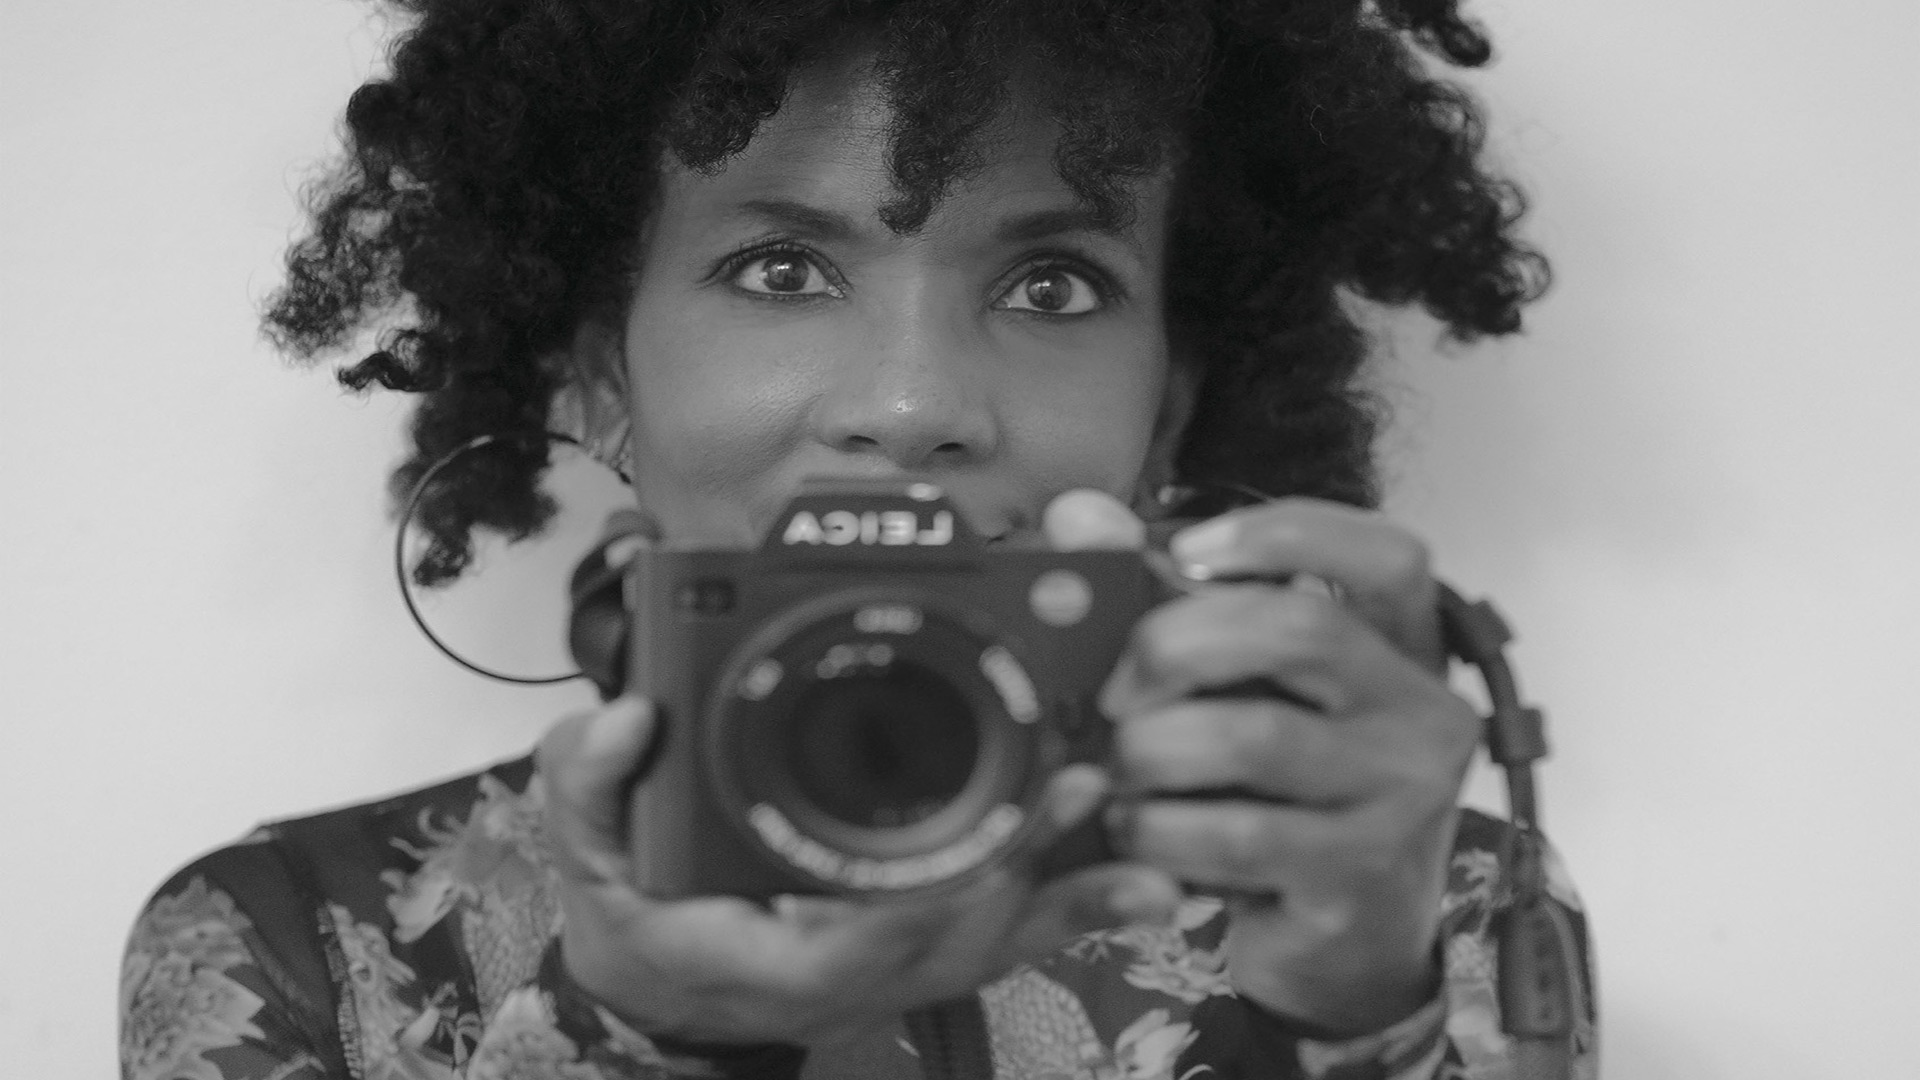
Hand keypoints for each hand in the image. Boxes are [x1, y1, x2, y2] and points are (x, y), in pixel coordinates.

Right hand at [535, 695, 1183, 1046]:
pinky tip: (1140, 876)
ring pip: (1004, 932)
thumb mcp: (585, 855)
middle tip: (1082, 778)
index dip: (935, 896)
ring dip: (1071, 876)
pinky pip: (1013, 929)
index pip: (869, 939)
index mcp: (781, 958)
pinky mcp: (932, 945)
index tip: (991, 840)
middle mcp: (861, 972)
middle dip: (1032, 862)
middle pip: (966, 934)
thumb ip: (589, 784)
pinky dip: (1076, 901)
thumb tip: (626, 717)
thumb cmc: (643, 927)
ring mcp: (906, 965)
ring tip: (1118, 797)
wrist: (672, 991)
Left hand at [1056, 490, 1477, 1035]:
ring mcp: (1401, 799)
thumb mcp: (1247, 694)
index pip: (1387, 555)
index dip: (1285, 535)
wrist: (1344, 943)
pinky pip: (1236, 835)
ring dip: (1152, 750)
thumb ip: (1168, 599)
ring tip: (1116, 772)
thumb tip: (1080, 518)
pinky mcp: (1357, 876)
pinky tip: (1136, 832)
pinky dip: (1161, 827)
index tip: (1182, 552)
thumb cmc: (1283, 794)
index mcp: (1403, 648)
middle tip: (1114, 692)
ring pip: (1254, 738)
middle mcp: (1422, 714)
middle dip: (1176, 644)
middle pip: (1301, 628)